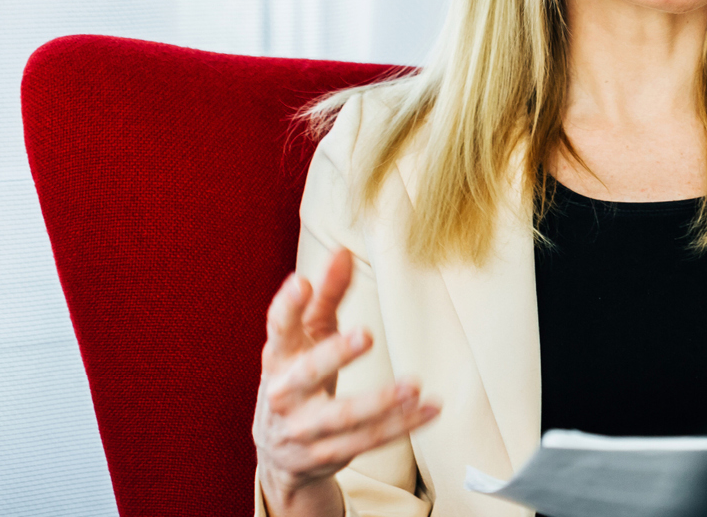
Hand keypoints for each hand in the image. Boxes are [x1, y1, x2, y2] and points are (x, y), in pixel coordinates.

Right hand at [253, 248, 440, 516]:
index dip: (287, 305)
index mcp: (278, 358)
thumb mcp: (307, 337)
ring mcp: (303, 429)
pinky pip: (368, 441)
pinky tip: (429, 409)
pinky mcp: (327, 454)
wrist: (278, 451)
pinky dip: (401, 426)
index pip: (278, 328)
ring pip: (343, 417)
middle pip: (308, 373)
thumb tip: (342, 251)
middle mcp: (284, 394)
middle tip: (366, 334)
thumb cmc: (299, 376)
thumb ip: (326, 296)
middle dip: (336, 354)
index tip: (302, 281)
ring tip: (413, 385)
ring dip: (380, 402)